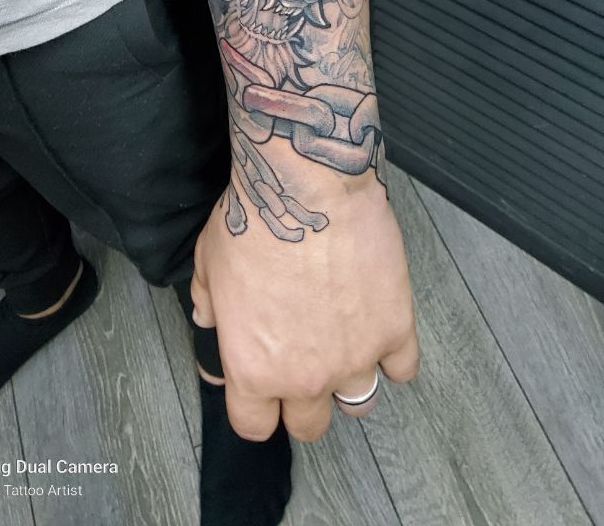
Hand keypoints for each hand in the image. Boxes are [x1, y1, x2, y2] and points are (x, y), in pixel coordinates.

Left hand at [191, 164, 418, 441]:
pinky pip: (403, 368)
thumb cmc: (258, 220)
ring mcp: (355, 357)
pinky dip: (393, 356)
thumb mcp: (208, 262)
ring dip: (349, 380)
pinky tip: (379, 331)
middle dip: (303, 400)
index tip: (260, 391)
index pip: (254, 426)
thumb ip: (209, 304)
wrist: (309, 186)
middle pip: (308, 425)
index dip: (256, 408)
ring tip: (343, 346)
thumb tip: (210, 320)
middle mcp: (305, 376)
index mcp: (253, 368)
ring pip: (359, 403)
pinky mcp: (394, 329)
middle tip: (303, 365)